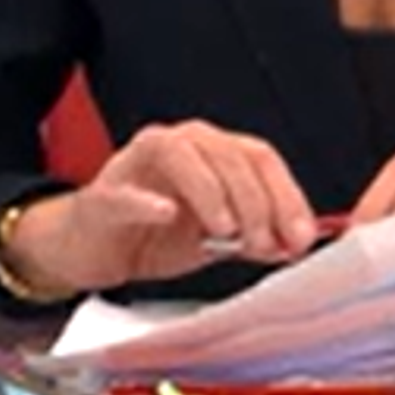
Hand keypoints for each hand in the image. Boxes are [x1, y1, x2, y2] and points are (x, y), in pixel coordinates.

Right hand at [3, 120, 320, 294]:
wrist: (93, 248)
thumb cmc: (153, 234)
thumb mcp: (215, 239)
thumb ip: (255, 237)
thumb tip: (294, 245)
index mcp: (209, 153)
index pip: (258, 157)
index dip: (287, 195)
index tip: (301, 237)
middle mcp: (176, 146)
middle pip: (225, 152)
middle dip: (253, 200)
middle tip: (262, 243)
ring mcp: (136, 165)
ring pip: (178, 154)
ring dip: (209, 190)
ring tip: (225, 231)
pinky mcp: (103, 195)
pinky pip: (125, 191)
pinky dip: (147, 201)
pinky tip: (167, 213)